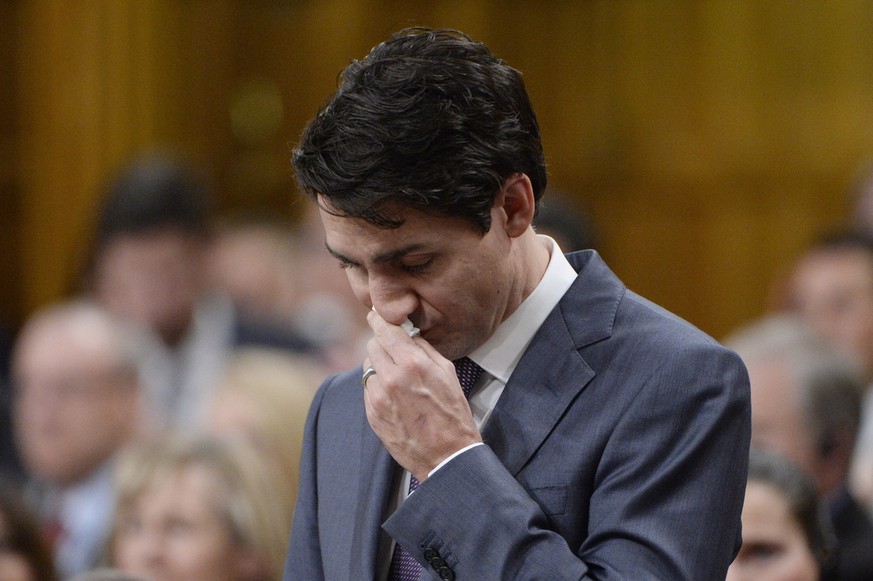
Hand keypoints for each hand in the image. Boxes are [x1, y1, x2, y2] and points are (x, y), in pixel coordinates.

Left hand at [363, 309, 481, 481]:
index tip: (377, 316)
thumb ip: (423, 348)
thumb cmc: (452, 413)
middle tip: (394, 350)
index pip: (384, 329)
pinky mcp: (371, 413)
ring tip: (397, 377)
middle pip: (372, 344)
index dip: (379, 320)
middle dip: (382, 343)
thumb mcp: (446, 373)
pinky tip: (394, 396)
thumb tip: (406, 332)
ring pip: (368, 366)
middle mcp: (391, 378)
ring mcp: (378, 397)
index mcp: (412, 364)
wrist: (446, 456)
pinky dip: (377, 386)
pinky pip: (368, 388)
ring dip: (379, 366)